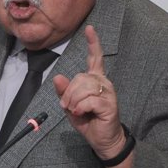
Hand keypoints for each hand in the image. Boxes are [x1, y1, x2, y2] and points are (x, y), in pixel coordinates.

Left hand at [53, 25, 129, 167]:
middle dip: (68, 93)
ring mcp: (108, 92)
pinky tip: (82, 113)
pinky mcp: (109, 104)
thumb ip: (64, 91)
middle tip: (68, 106)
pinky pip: (88, 100)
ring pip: (82, 88)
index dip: (93, 43)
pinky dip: (80, 108)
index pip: (95, 58)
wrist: (102, 139)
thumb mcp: (70, 105)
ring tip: (76, 110)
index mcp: (95, 79)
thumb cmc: (88, 120)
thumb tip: (58, 77)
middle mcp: (103, 82)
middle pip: (79, 77)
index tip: (90, 28)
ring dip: (73, 101)